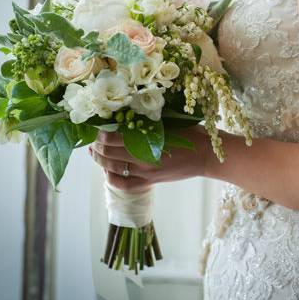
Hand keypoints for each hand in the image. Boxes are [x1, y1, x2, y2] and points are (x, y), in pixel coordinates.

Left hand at [90, 126, 208, 191]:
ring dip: (100, 160)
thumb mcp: (168, 121)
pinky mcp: (150, 182)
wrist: (205, 155)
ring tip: (95, 153)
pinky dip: (112, 178)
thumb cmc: (190, 133)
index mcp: (146, 139)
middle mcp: (142, 157)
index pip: (112, 137)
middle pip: (108, 153)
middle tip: (93, 139)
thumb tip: (124, 115)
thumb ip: (147, 120)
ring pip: (112, 168)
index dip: (100, 132)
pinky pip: (124, 184)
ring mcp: (145, 172)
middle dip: (97, 146)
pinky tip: (107, 171)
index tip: (97, 127)